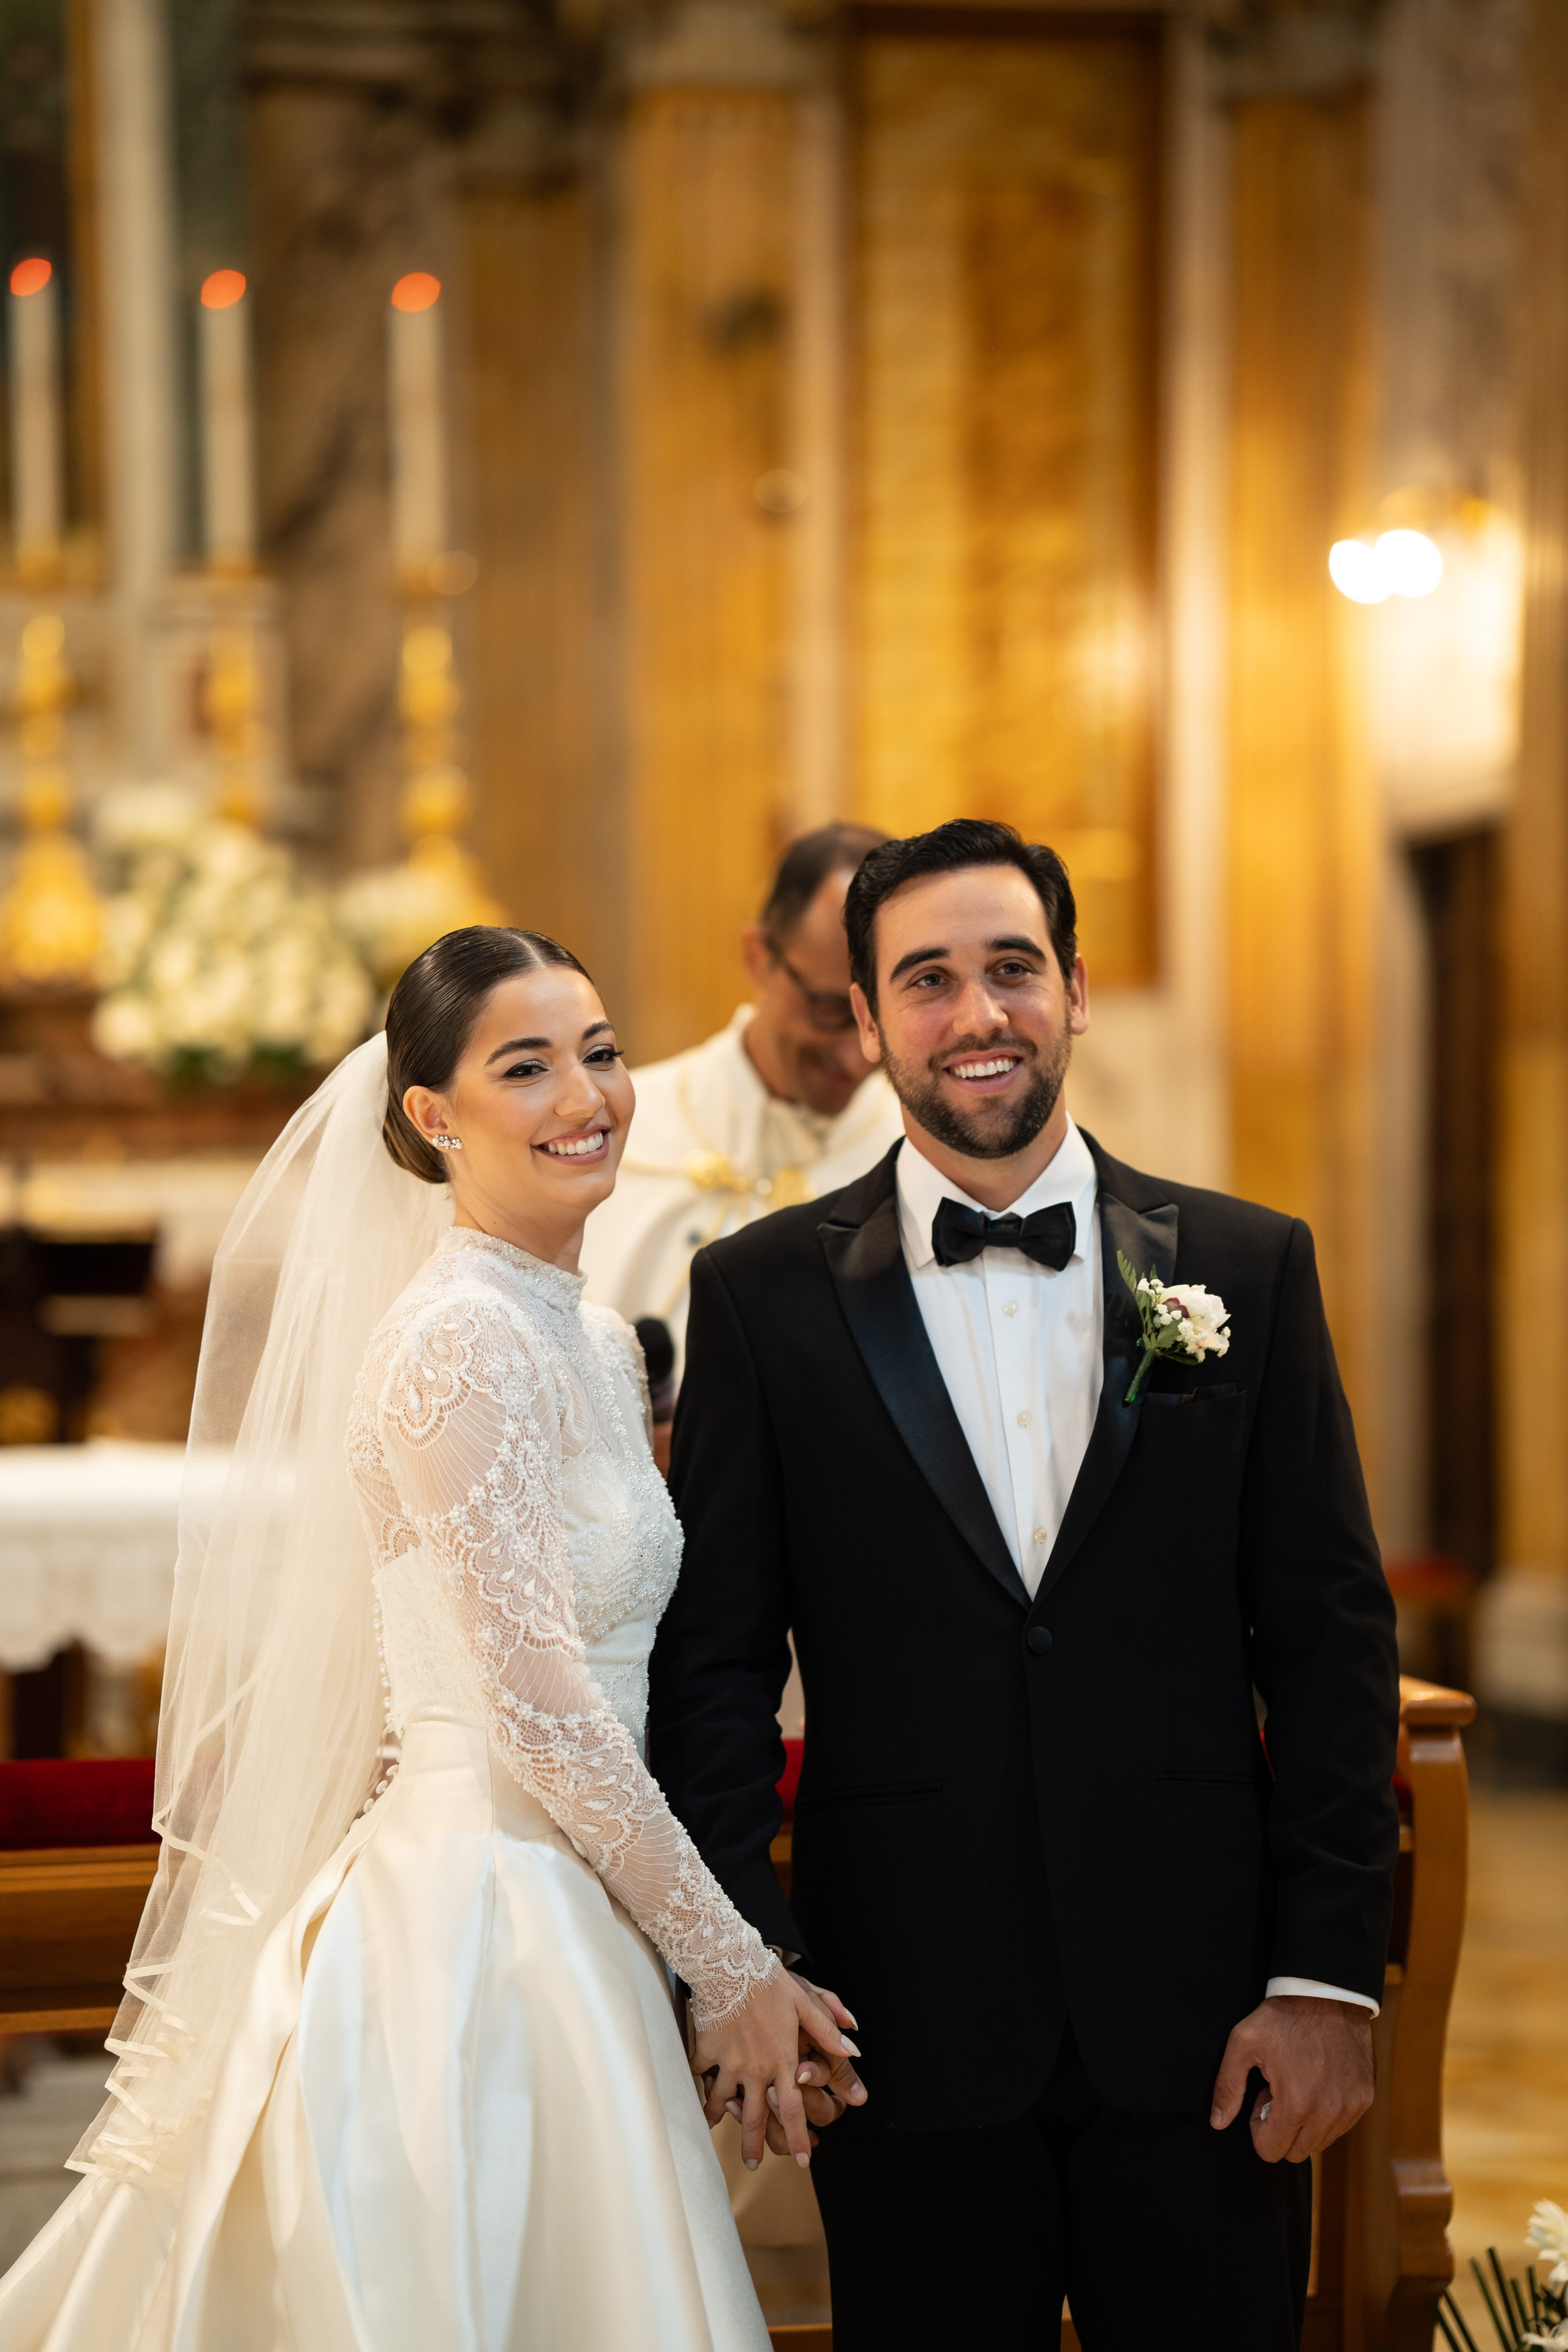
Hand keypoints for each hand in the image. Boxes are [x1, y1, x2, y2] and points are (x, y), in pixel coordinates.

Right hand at [693, 1968, 865, 2170]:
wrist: (729, 1964)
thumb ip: (827, 2031)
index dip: (798, 2138)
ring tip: (713, 2127)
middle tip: (753, 2165)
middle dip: (754, 2145)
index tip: (802, 2161)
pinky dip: (697, 2083)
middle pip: (755, 2118)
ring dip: (718, 2117)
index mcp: (782, 2060)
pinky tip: (694, 2088)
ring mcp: (729, 2062)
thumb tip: (852, 2052)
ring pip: (723, 2101)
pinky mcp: (707, 2051)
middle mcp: (756, 2068)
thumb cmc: (770, 1983)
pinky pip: (700, 2074)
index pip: (794, 2110)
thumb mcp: (805, 2003)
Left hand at [1210, 1994, 1373, 2162]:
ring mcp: (1350, 2108)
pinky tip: (1317, 2082)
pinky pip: (1340, 2127)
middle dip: (1281, 2129)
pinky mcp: (1364, 2099)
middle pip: (1296, 2152)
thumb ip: (1227, 2086)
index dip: (1259, 2128)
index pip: (1271, 2151)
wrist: (1327, 1992)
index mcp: (1296, 2104)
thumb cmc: (1282, 2017)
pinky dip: (1326, 2115)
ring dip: (1305, 2124)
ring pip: (1320, 2143)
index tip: (1262, 2097)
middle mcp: (1328, 2114)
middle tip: (1278, 2092)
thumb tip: (1218, 2123)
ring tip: (1298, 2085)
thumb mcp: (1243, 2042)